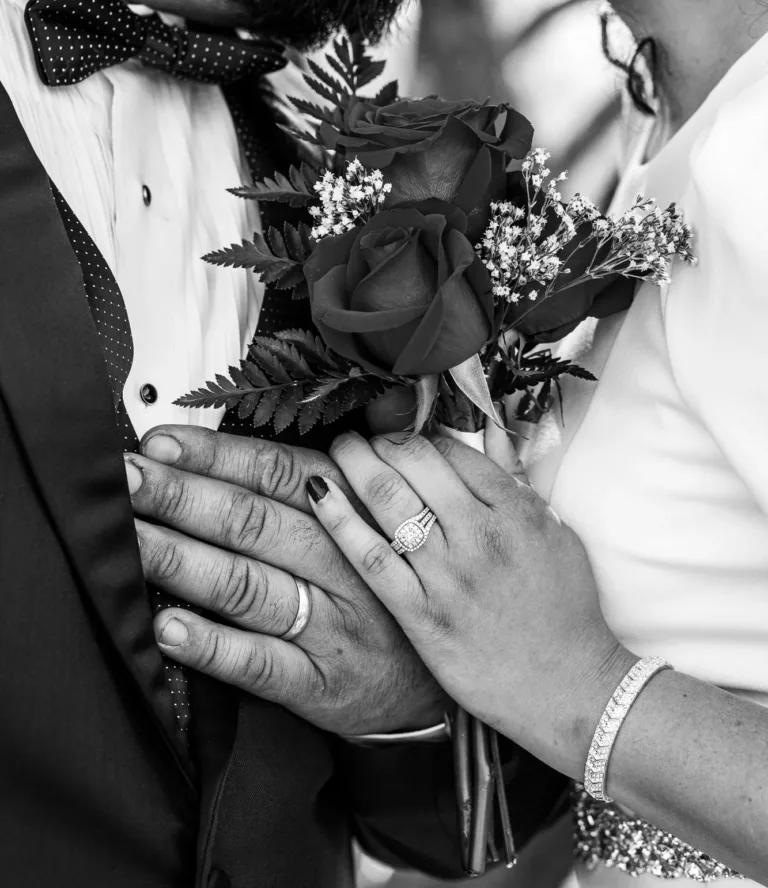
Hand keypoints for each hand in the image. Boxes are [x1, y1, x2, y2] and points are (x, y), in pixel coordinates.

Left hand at [126, 425, 444, 735]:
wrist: (446, 681)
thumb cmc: (396, 587)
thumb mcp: (382, 521)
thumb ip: (323, 485)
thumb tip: (236, 451)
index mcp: (356, 512)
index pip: (277, 473)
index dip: (215, 455)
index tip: (161, 443)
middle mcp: (345, 562)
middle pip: (253, 521)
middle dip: (182, 496)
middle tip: (126, 479)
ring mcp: (333, 624)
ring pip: (248, 584)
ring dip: (181, 560)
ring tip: (130, 540)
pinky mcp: (322, 683)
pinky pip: (262, 663)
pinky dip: (213, 645)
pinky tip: (169, 629)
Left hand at [308, 425, 635, 777]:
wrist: (567, 687)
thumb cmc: (566, 611)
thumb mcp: (556, 534)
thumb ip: (518, 484)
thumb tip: (493, 434)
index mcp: (515, 511)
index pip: (455, 451)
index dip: (421, 435)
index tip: (404, 435)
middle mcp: (479, 535)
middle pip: (415, 465)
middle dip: (381, 440)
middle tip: (363, 436)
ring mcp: (447, 575)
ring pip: (388, 500)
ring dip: (355, 464)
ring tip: (340, 448)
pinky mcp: (421, 614)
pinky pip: (371, 557)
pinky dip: (341, 520)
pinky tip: (320, 494)